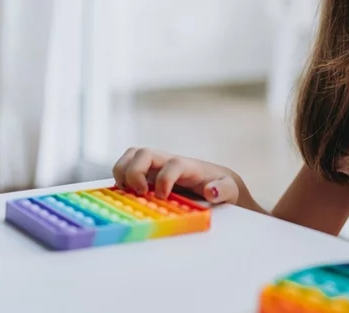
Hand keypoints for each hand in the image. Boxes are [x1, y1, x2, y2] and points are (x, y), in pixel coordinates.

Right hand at [112, 147, 239, 204]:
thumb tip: (210, 191)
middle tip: (139, 193)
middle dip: (135, 171)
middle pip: (144, 152)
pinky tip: (123, 194)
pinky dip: (119, 177)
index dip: (165, 179)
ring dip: (122, 171)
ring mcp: (156, 166)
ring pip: (131, 155)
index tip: (163, 197)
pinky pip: (126, 166)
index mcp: (189, 166)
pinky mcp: (147, 173)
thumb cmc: (220, 186)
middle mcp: (169, 161)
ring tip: (126, 191)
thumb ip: (222, 190)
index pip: (174, 164)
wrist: (215, 182)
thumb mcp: (228, 189)